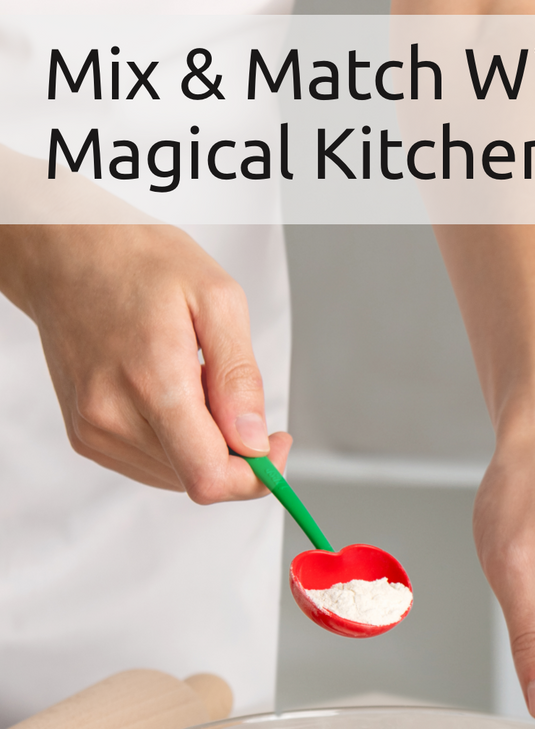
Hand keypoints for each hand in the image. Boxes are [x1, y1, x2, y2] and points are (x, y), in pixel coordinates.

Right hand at [0, 222, 288, 499]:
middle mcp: (112, 416)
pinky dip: (176, 443)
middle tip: (229, 394)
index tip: (275, 444)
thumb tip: (254, 441)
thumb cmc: (140, 263)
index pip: (209, 476)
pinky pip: (153, 465)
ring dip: (203, 445)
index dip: (255, 476)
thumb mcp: (216, 300)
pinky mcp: (85, 435)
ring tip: (191, 383)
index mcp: (151, 382)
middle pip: (198, 479)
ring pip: (178, 476)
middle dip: (233, 451)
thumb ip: (239, 378)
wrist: (65, 249)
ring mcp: (93, 430)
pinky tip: (167, 395)